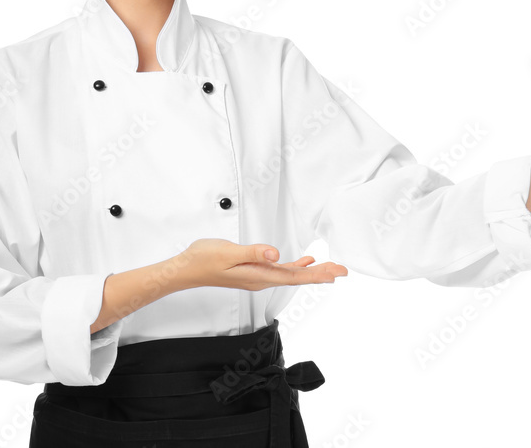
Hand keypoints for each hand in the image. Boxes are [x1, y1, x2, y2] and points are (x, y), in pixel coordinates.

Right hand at [171, 238, 348, 291]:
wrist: (187, 269)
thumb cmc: (204, 259)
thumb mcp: (229, 252)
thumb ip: (254, 253)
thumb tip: (275, 254)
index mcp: (259, 275)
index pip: (294, 275)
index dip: (317, 274)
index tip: (336, 273)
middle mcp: (261, 279)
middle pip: (297, 277)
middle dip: (322, 273)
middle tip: (343, 270)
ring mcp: (258, 276)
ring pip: (291, 274)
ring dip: (312, 271)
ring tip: (330, 267)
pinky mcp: (253, 271)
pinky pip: (281, 270)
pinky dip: (296, 265)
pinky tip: (304, 261)